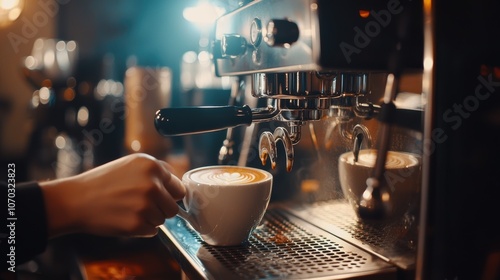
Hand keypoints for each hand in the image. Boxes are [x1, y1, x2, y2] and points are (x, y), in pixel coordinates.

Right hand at [40, 153, 185, 237]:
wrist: (77, 200)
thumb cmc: (104, 182)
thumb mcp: (132, 164)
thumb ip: (157, 172)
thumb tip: (180, 187)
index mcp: (152, 165)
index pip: (179, 187)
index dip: (168, 194)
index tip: (156, 196)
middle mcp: (152, 184)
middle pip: (173, 207)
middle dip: (161, 209)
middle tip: (140, 205)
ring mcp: (145, 205)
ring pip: (163, 220)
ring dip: (150, 219)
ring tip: (129, 210)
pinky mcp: (138, 224)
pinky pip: (152, 231)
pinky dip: (141, 229)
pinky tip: (124, 218)